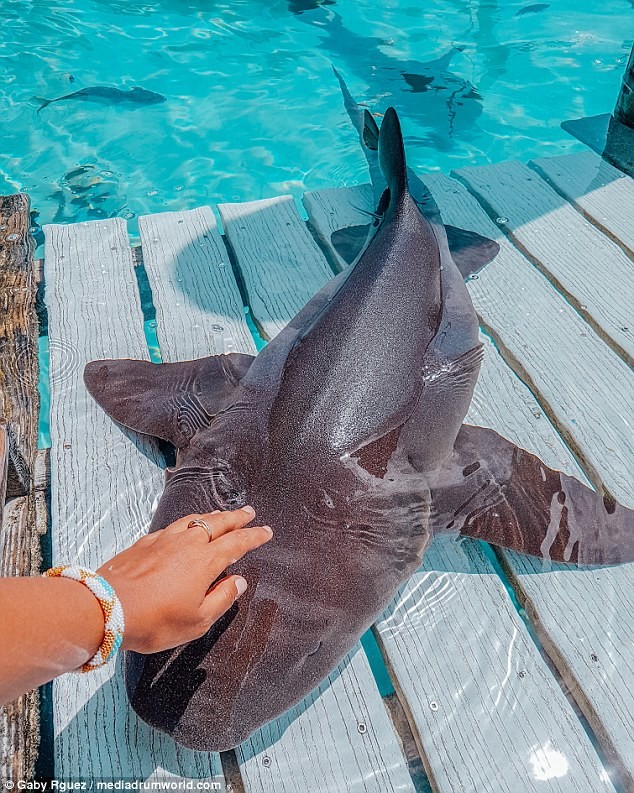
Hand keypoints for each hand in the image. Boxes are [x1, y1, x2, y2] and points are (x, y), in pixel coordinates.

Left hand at [96, 507, 271, 653]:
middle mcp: (188, 543)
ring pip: (195, 520)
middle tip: (249, 512)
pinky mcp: (145, 542)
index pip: (237, 542)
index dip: (254, 536)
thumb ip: (222, 599)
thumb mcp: (197, 621)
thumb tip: (238, 581)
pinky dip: (187, 523)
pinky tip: (184, 529)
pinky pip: (173, 526)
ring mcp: (164, 539)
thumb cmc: (155, 620)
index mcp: (206, 561)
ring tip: (220, 516)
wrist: (107, 608)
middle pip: (218, 523)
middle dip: (236, 517)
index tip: (266, 531)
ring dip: (212, 516)